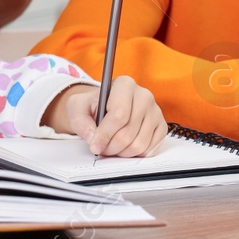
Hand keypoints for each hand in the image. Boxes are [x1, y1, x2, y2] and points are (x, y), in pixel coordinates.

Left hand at [44, 77, 167, 156]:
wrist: (104, 109)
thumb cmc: (92, 107)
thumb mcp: (77, 108)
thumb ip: (80, 120)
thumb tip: (92, 136)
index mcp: (125, 84)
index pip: (119, 114)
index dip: (105, 134)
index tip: (94, 146)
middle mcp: (144, 95)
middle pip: (128, 132)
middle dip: (111, 146)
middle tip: (100, 148)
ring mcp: (155, 111)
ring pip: (139, 144)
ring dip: (121, 152)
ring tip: (111, 146)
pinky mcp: (161, 126)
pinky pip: (150, 149)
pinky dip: (134, 154)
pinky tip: (124, 146)